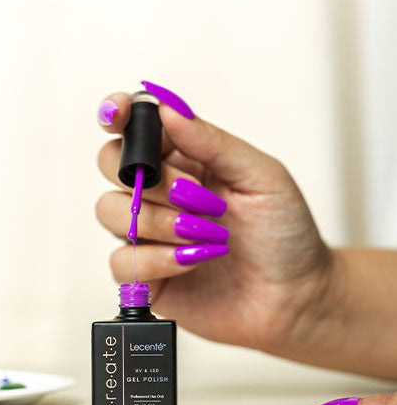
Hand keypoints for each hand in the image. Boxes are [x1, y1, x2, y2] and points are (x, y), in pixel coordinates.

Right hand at [95, 83, 331, 354]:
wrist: (292, 296)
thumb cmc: (284, 234)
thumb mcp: (260, 176)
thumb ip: (212, 142)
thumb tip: (167, 108)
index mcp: (185, 160)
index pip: (136, 128)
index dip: (118, 113)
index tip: (118, 111)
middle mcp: (160, 193)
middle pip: (112, 165)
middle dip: (152, 180)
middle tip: (197, 196)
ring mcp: (149, 233)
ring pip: (111, 211)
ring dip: (159, 222)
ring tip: (206, 234)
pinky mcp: (146, 274)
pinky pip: (122, 261)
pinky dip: (157, 260)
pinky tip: (192, 261)